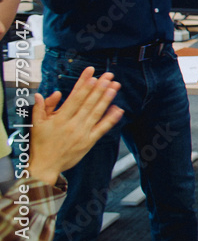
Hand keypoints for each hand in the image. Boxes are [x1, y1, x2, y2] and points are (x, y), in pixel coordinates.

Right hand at [28, 67, 123, 185]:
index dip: (84, 85)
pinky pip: (102, 129)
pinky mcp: (88, 142)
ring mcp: (82, 133)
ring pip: (96, 113)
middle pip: (88, 103)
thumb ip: (42, 107)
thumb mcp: (36, 124)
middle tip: (108, 76)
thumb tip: (52, 93)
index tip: (92, 74)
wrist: (45, 166)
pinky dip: (111, 119)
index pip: (74, 98)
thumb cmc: (40, 144)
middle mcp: (72, 125)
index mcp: (59, 119)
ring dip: (106, 99)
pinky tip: (119, 109)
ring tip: (115, 86)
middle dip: (99, 88)